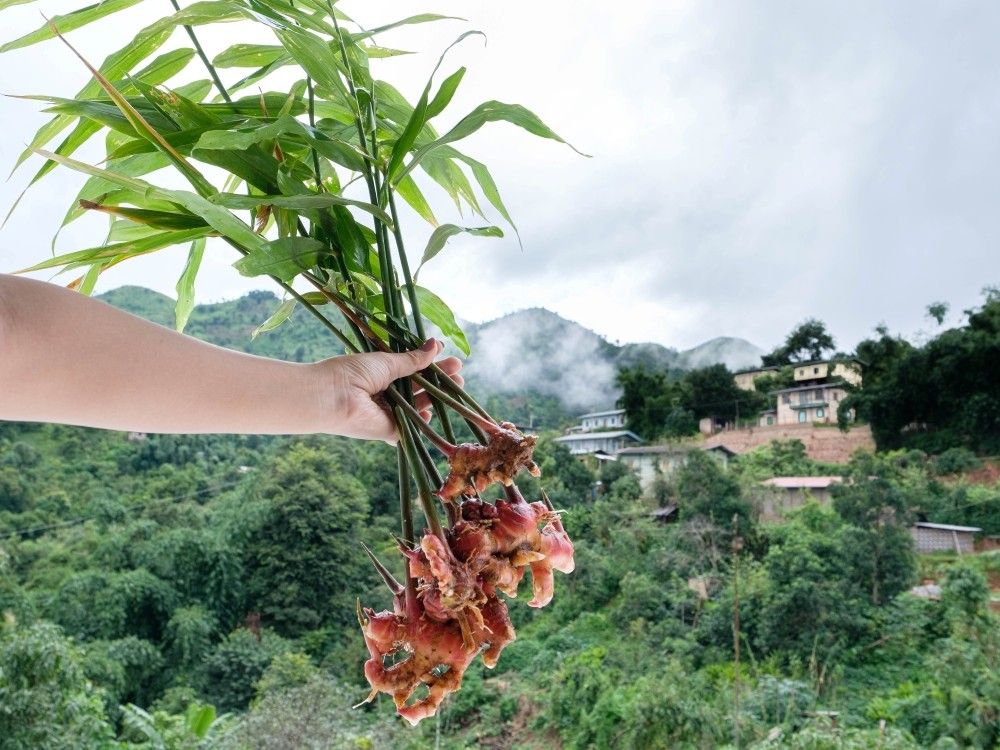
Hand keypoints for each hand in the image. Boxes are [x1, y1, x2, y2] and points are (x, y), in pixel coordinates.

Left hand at [312, 339, 464, 442]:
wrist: (332, 397)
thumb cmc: (352, 373)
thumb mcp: (386, 361)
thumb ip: (413, 359)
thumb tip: (436, 345)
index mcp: (380, 374)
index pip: (411, 368)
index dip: (429, 362)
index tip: (445, 352)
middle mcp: (385, 394)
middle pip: (418, 387)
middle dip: (439, 379)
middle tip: (458, 370)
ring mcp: (387, 413)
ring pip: (418, 406)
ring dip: (436, 396)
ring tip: (457, 384)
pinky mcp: (389, 431)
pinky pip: (410, 427)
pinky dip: (423, 421)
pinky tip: (434, 412)